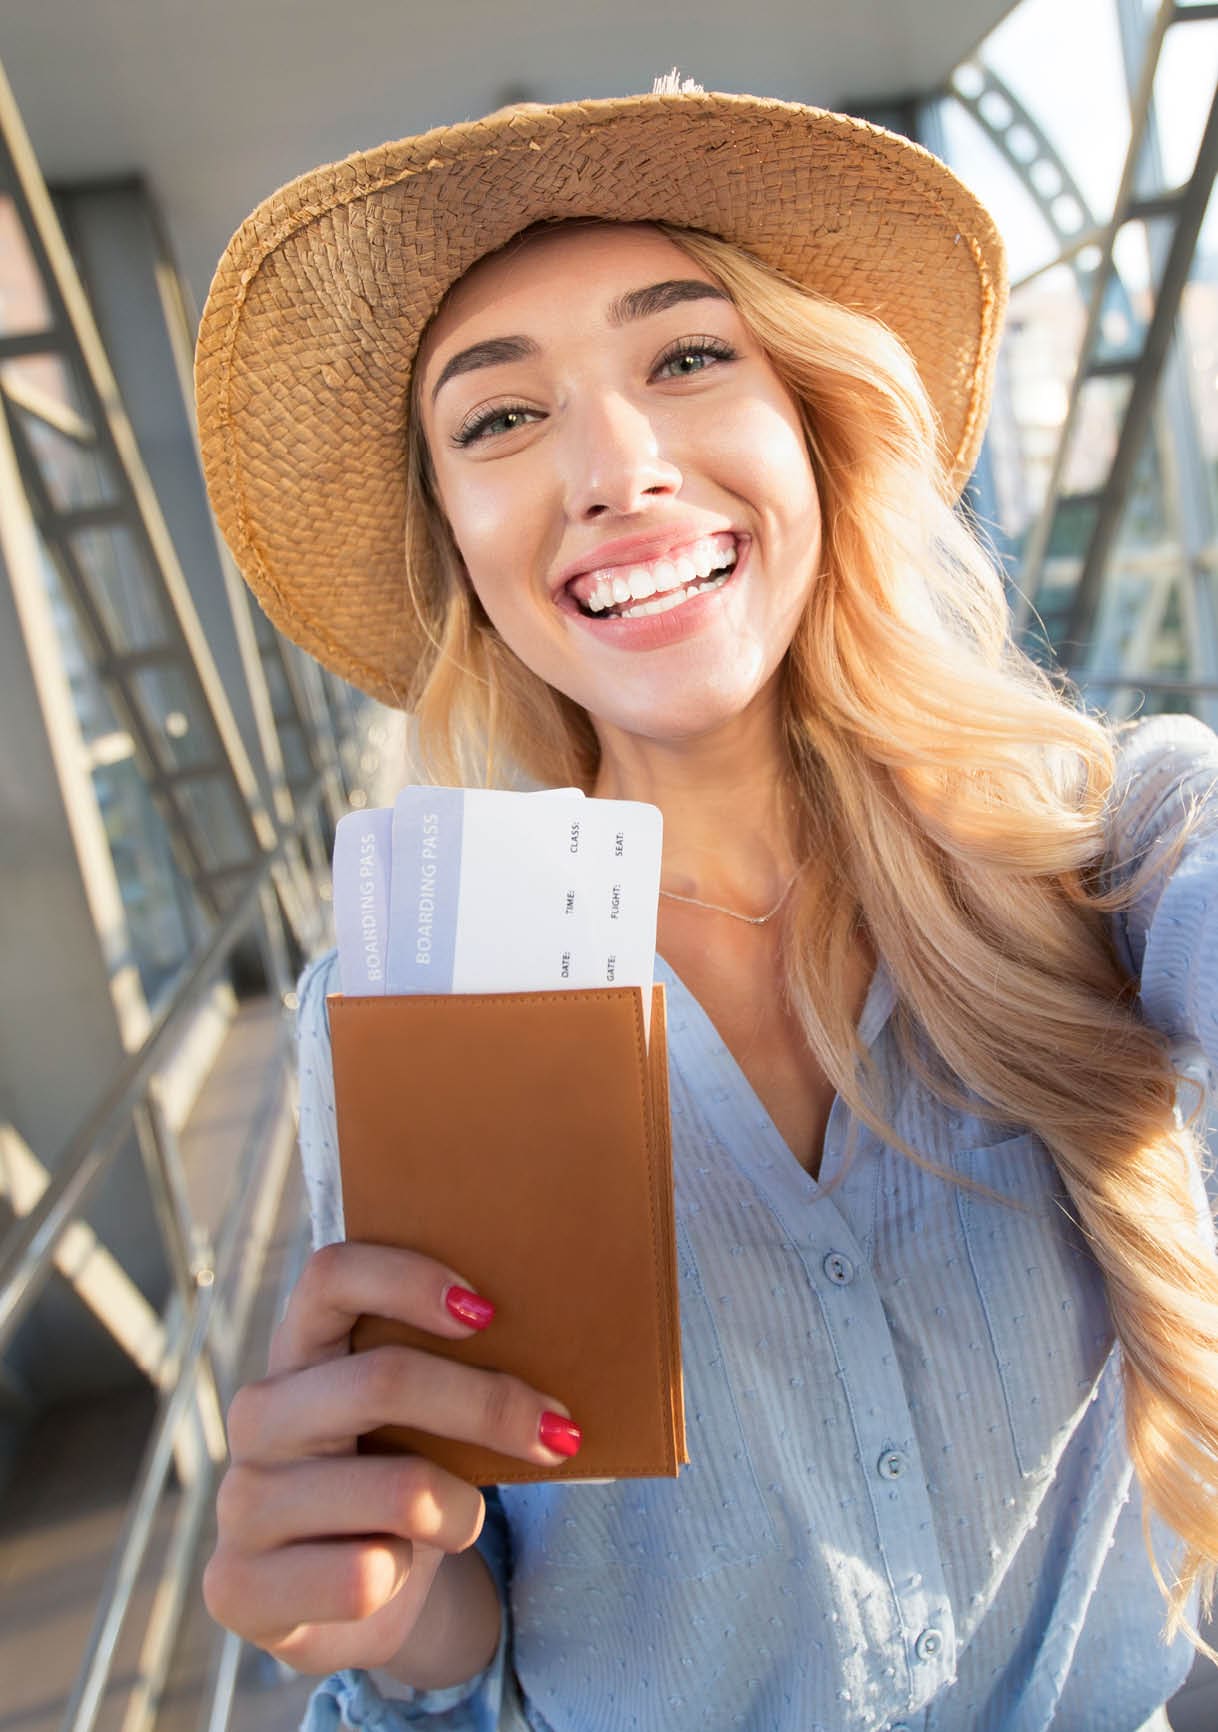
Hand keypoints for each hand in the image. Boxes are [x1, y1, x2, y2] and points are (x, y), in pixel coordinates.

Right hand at [203, 1242, 579, 1676]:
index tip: (487, 1311)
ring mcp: (242, 1501)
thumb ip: (447, 1366)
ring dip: (461, 1512)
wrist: (357, 1602)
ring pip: (399, 1489)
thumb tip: (551, 1345)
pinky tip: (394, 1573)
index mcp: (299, 1349)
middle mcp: (260, 1415)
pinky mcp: (241, 1587)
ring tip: (463, 1520)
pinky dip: (407, 1576)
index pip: (330, 1276)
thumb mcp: (419, 1416)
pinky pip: (364, 1576)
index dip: (409, 1280)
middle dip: (488, 1405)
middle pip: (383, 1380)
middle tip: (559, 1432)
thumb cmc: (401, 1477)